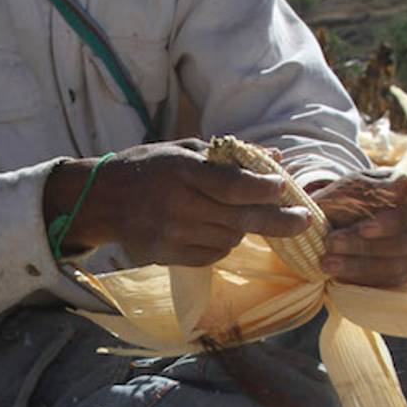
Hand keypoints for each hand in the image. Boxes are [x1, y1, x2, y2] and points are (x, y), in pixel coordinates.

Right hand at [44, 139, 310, 266]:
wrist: (100, 201)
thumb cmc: (147, 167)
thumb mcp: (183, 150)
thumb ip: (230, 156)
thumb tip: (277, 159)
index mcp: (181, 172)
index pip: (232, 185)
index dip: (263, 189)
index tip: (284, 187)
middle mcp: (177, 205)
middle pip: (239, 218)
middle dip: (278, 220)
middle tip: (306, 219)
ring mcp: (171, 235)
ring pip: (229, 239)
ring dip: (244, 228)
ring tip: (239, 216)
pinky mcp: (167, 256)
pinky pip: (211, 255)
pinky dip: (223, 244)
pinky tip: (217, 231)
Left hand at [311, 170, 406, 286]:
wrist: (336, 218)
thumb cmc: (346, 198)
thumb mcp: (350, 187)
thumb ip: (371, 189)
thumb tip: (402, 187)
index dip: (391, 222)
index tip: (364, 230)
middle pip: (402, 242)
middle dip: (364, 246)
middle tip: (331, 243)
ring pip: (395, 265)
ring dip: (358, 265)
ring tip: (327, 263)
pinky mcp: (403, 271)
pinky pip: (387, 281)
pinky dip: (360, 278)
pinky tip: (336, 275)